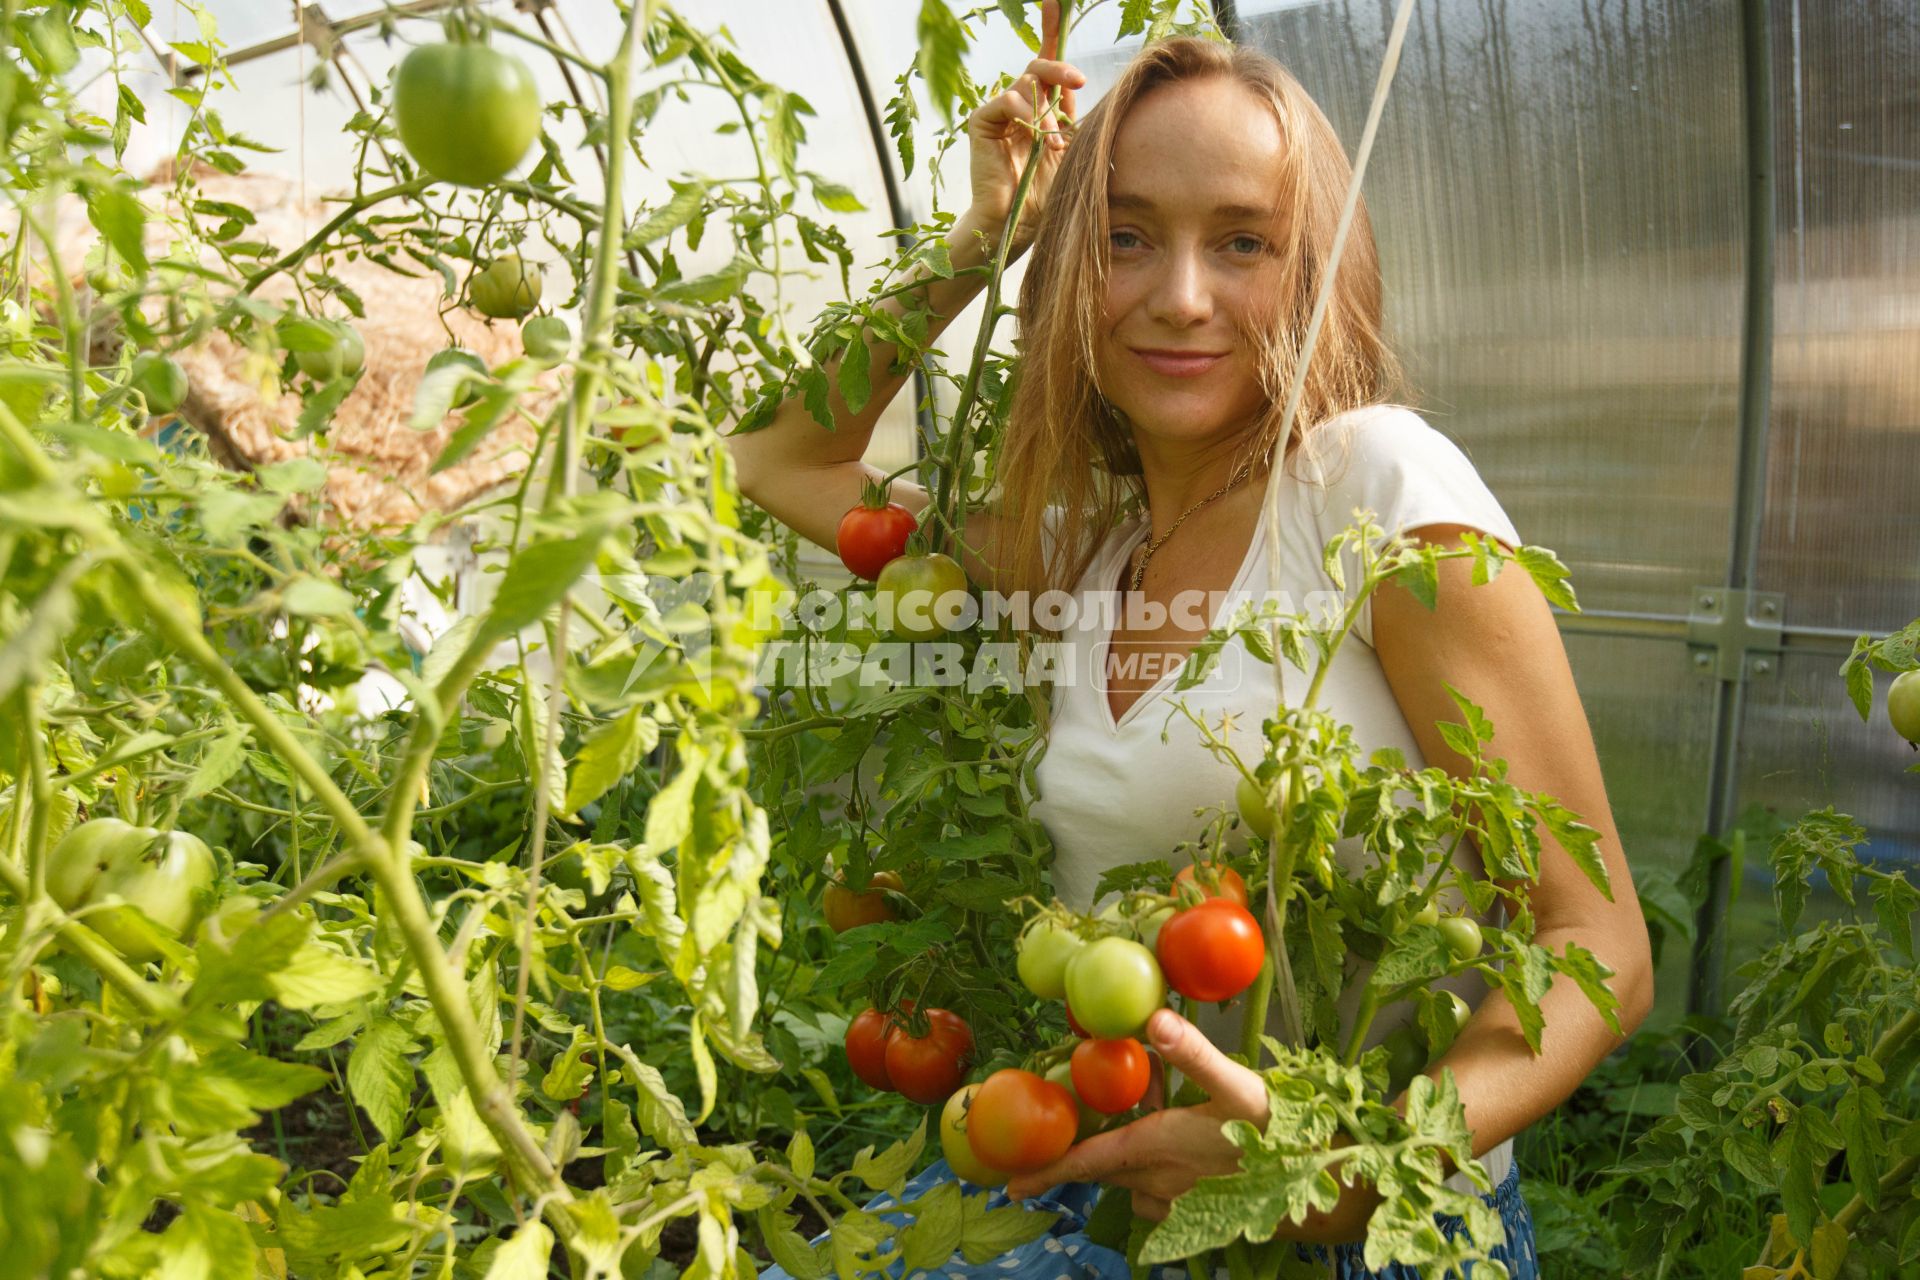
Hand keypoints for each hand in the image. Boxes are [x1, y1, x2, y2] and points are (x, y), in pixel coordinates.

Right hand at [965, 0, 1083, 251]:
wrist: (1018, 223)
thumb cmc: (1048, 194)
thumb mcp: (1071, 149)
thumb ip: (1070, 115)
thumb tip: (1074, 82)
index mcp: (1040, 110)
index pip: (1046, 66)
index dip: (1050, 30)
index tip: (1054, 1)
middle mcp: (1018, 107)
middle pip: (1037, 67)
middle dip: (1058, 68)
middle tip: (1077, 82)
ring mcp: (998, 114)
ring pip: (1025, 83)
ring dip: (1046, 110)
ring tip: (1053, 142)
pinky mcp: (981, 123)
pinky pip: (1004, 99)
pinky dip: (1021, 112)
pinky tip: (1032, 134)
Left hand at [1005, 1008, 1265, 1219]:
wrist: (1324, 1188)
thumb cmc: (1280, 1132)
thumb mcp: (1237, 1084)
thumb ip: (1195, 1052)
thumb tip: (1155, 1017)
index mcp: (1156, 1149)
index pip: (1087, 1163)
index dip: (1047, 1171)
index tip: (1010, 1186)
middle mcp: (1158, 1182)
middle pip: (1102, 1172)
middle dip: (1077, 1161)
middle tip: (1057, 1146)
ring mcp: (1177, 1202)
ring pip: (1129, 1181)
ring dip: (1121, 1160)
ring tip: (1136, 1127)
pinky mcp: (1198, 1213)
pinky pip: (1156, 1194)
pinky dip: (1151, 1171)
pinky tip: (1174, 1146)